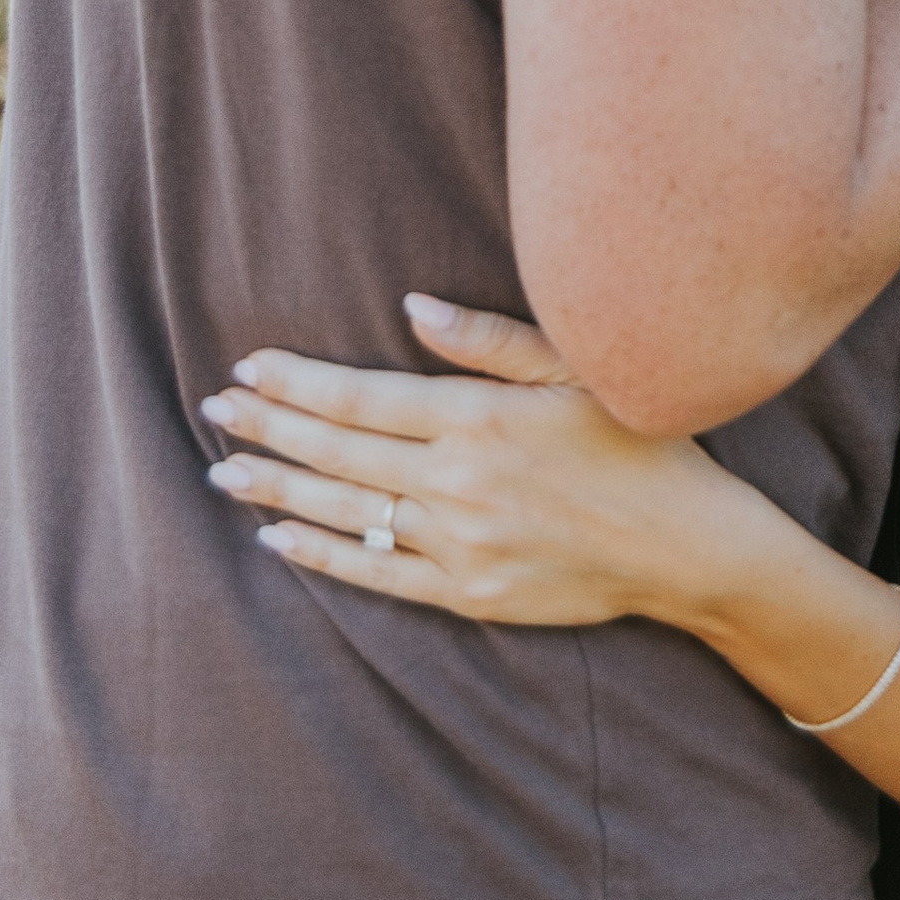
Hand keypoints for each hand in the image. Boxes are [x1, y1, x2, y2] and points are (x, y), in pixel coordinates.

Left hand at [197, 297, 747, 628]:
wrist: (685, 548)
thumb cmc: (638, 442)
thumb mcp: (576, 369)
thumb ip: (489, 340)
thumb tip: (411, 305)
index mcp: (480, 420)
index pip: (364, 398)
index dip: (301, 383)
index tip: (249, 367)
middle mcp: (459, 484)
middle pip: (341, 453)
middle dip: (271, 427)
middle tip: (214, 408)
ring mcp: (459, 546)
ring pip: (347, 514)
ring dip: (280, 489)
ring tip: (225, 470)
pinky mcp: (468, 594)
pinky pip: (378, 575)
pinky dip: (323, 555)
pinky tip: (279, 537)